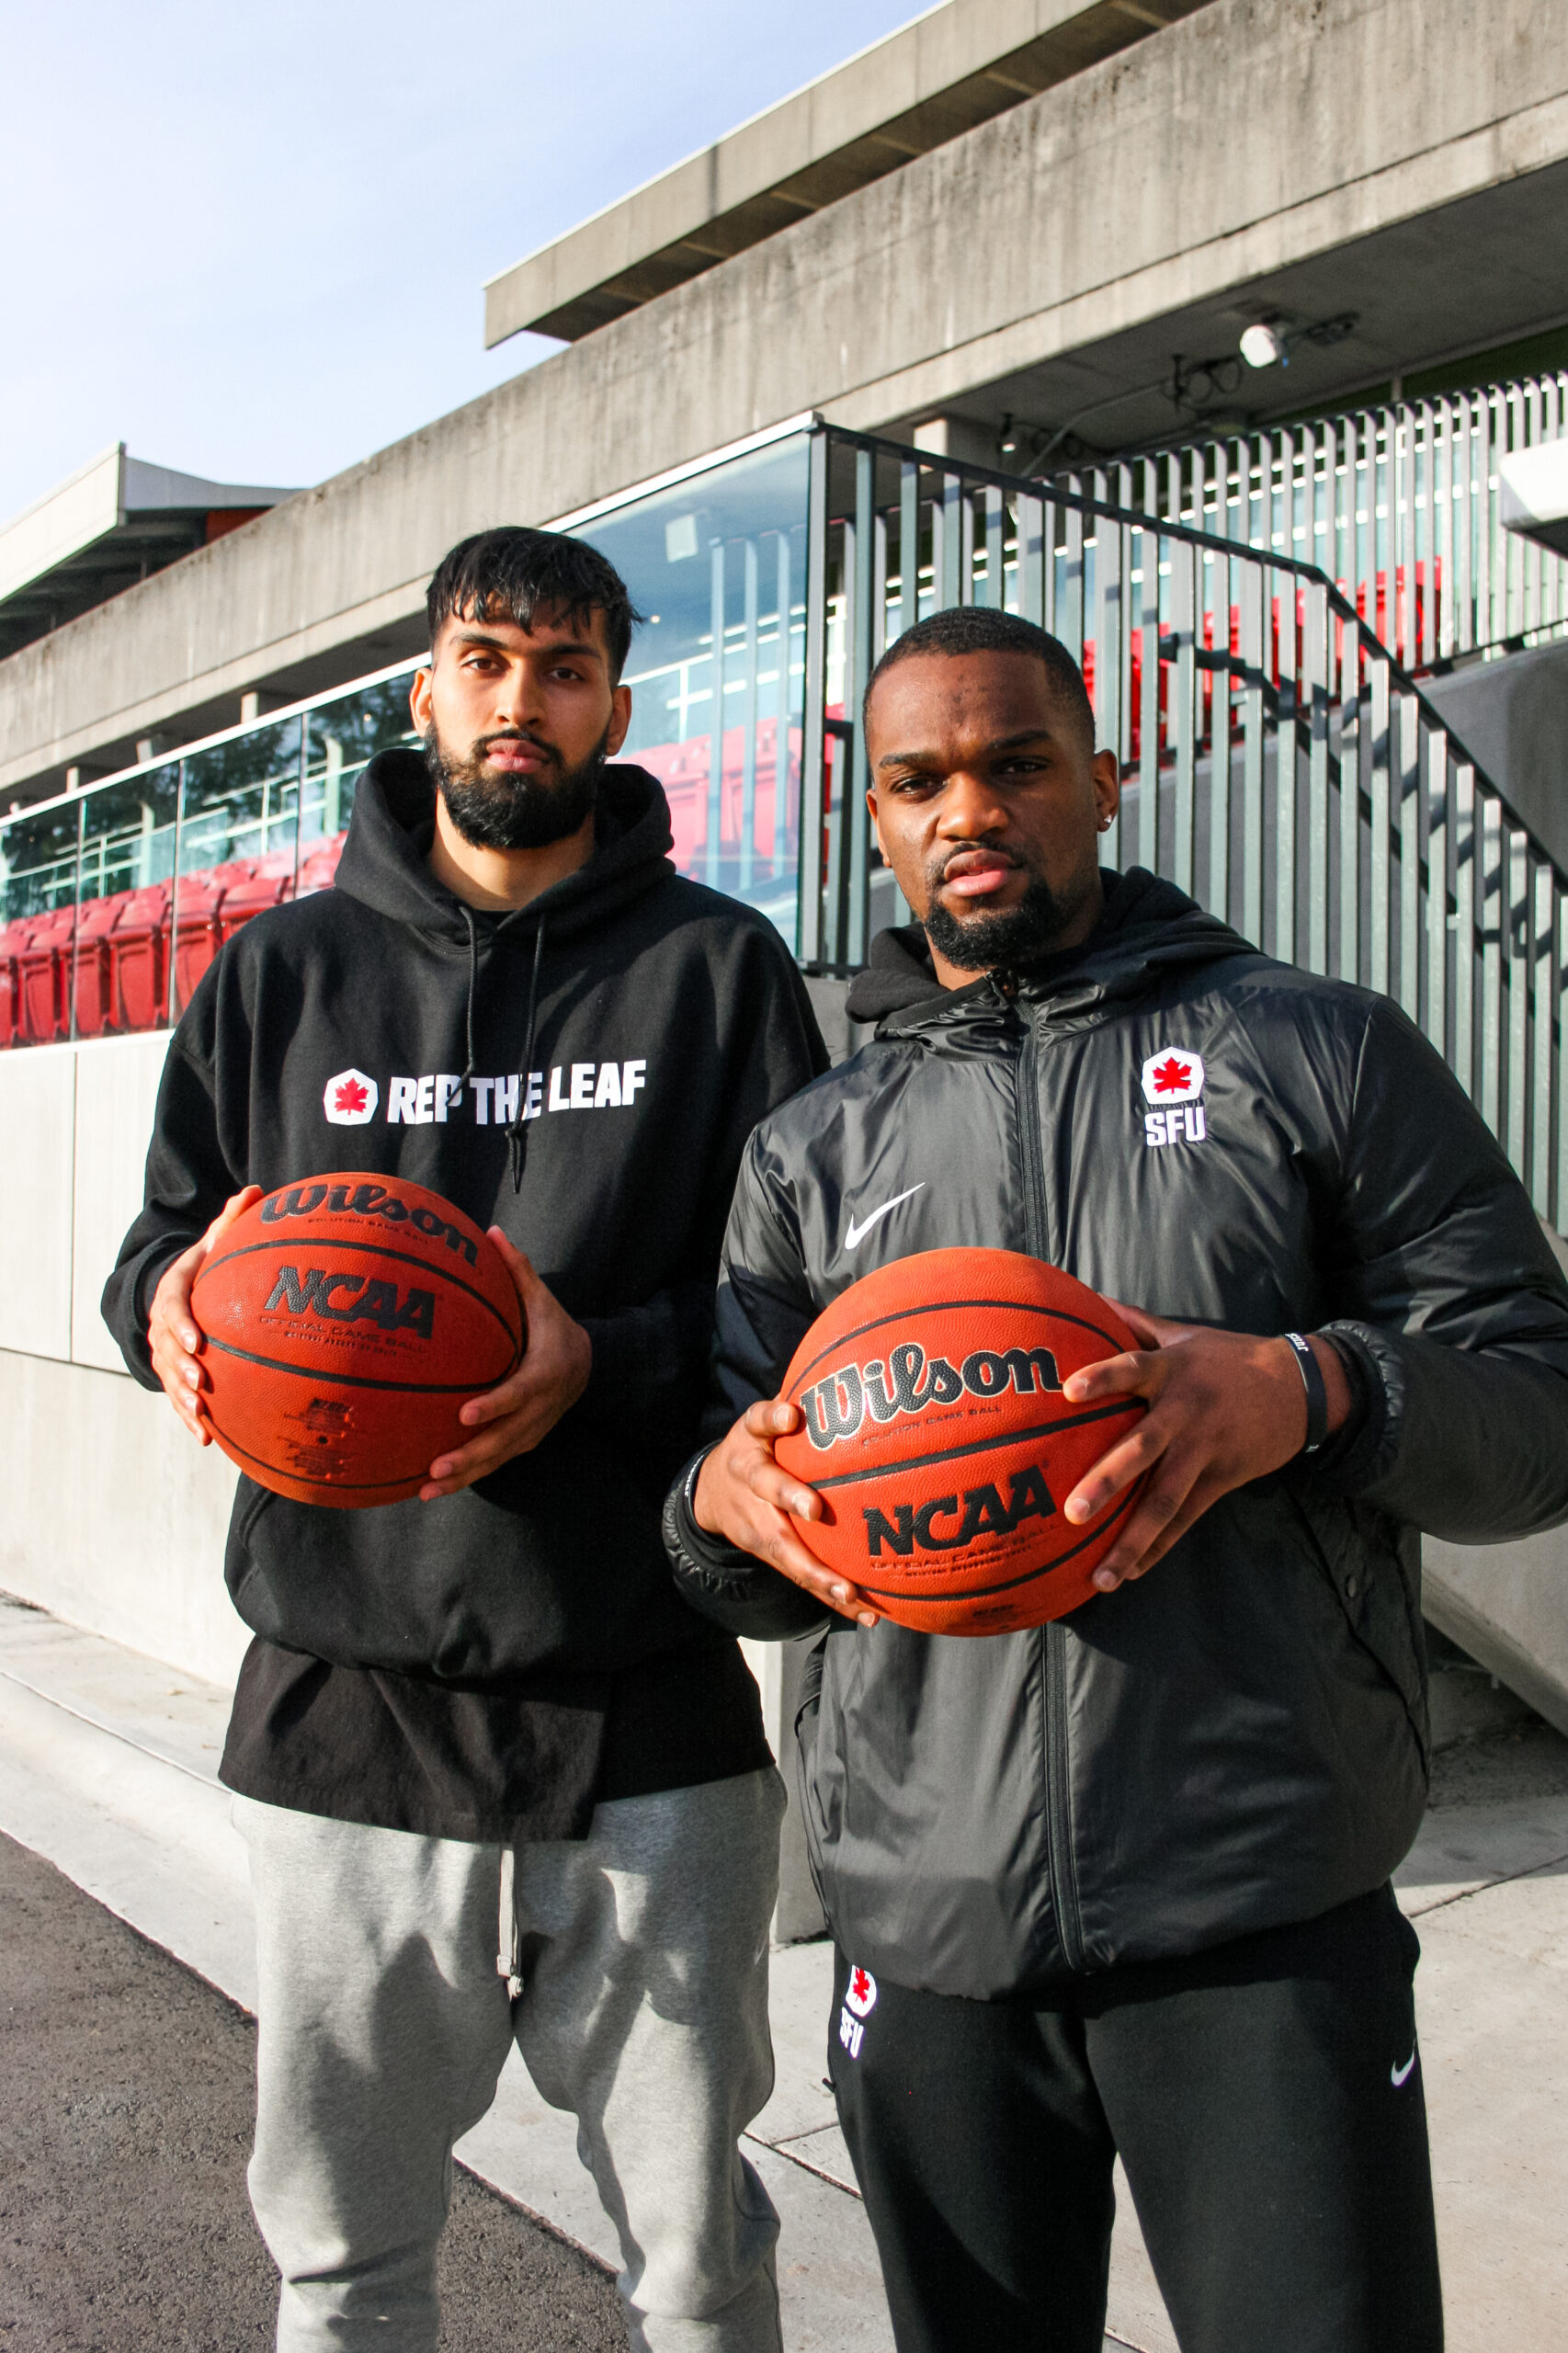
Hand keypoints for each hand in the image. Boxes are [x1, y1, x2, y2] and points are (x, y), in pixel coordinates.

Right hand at [148, 1185, 263, 1441]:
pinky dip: (189, 1420)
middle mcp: (162, 1326)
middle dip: (182, 1369)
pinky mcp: (172, 1375)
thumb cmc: (206, 1266)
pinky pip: (177, 1399)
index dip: (182, 1326)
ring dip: (183, 1399)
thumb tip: (255, 1190)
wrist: (178, 1291)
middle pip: (167, 1350)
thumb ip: (232, 1222)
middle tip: (202, 1383)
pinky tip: (207, 1440)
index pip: (172, 1308)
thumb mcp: (215, 1242)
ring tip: (201, 1414)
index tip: (199, 1341)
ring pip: (168, 1379)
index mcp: (172, 1292)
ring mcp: (164, 1353)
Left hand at [420, 1231, 591, 1498]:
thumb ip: (518, 1270)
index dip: (495, 1405)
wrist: (591, 1366)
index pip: (520, 1393)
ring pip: (497, 1459)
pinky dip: (468, 1477)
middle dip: (471, 1456)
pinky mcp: (524, 1442)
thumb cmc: (555, 1328)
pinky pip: (495, 1462)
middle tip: (437, 1466)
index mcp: (545, 1373)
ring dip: (464, 1476)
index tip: (464, 1413)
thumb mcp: (543, 1299)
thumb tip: (491, 1232)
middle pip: (505, 1439)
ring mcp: (533, 1430)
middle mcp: (541, 1409)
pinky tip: (433, 1487)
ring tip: (427, 1489)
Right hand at [694, 1399, 879, 1626]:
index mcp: (750, 1443)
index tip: (790, 1415)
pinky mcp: (768, 1553)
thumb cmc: (755, 1447)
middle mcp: (749, 1484)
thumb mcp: (762, 1419)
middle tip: (816, 1511)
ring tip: (851, 1593)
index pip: (759, 1423)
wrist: (711, 1492)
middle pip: (766, 1492)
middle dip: (790, 1503)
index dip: (773, 1419)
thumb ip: (790, 1404)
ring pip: (785, 1551)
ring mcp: (755, 1524)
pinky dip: (832, 1596)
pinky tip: (868, 1612)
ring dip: (817, 1574)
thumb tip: (843, 1373)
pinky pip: (801, 1575)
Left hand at [1060, 1305, 1351, 1590]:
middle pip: (1144, 1447)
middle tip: (1073, 1511)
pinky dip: (1158, 1546)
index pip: (1132, 1369)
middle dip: (1108, 1480)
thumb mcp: (1182, 1335)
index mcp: (1171, 1372)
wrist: (1299, 1388)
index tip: (1069, 1390)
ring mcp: (1205, 1449)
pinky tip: (1129, 1572)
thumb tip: (1085, 1298)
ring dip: (1132, 1538)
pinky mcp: (1222, 1478)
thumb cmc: (1225, 1359)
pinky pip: (1186, 1518)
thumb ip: (1132, 1323)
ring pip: (1166, 1499)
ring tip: (1101, 1575)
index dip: (1103, 1378)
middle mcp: (1186, 1412)